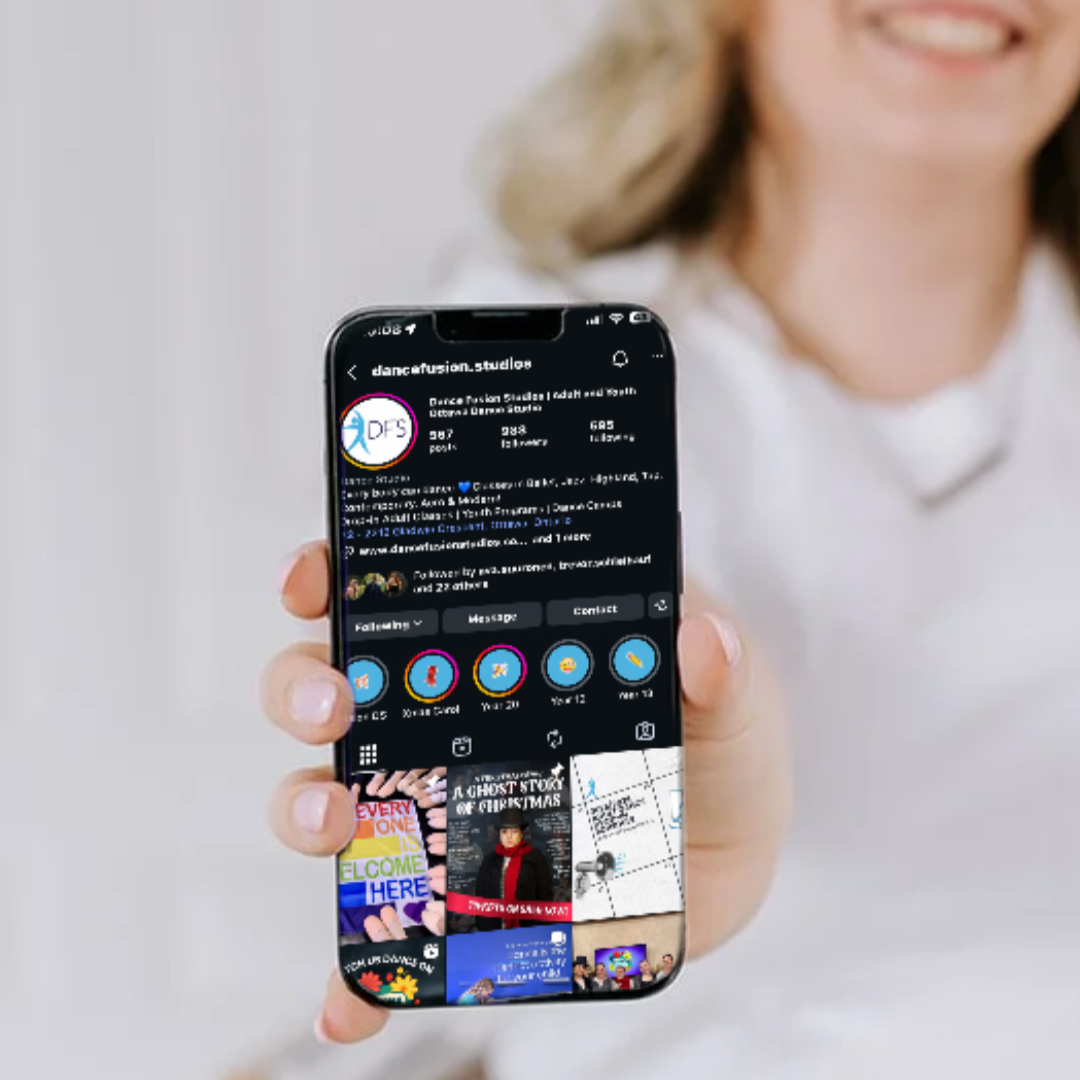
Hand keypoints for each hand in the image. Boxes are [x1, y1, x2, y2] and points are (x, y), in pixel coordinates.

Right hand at [263, 542, 790, 1040]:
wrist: (728, 847)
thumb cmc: (711, 742)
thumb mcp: (726, 696)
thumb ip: (718, 671)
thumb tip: (704, 637)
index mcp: (491, 642)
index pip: (391, 592)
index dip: (331, 577)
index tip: (312, 581)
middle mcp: (444, 713)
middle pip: (334, 685)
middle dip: (304, 687)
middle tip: (331, 705)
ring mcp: (440, 801)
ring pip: (337, 793)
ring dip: (306, 808)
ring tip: (336, 826)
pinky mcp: (455, 887)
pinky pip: (388, 928)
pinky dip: (355, 968)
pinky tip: (347, 1004)